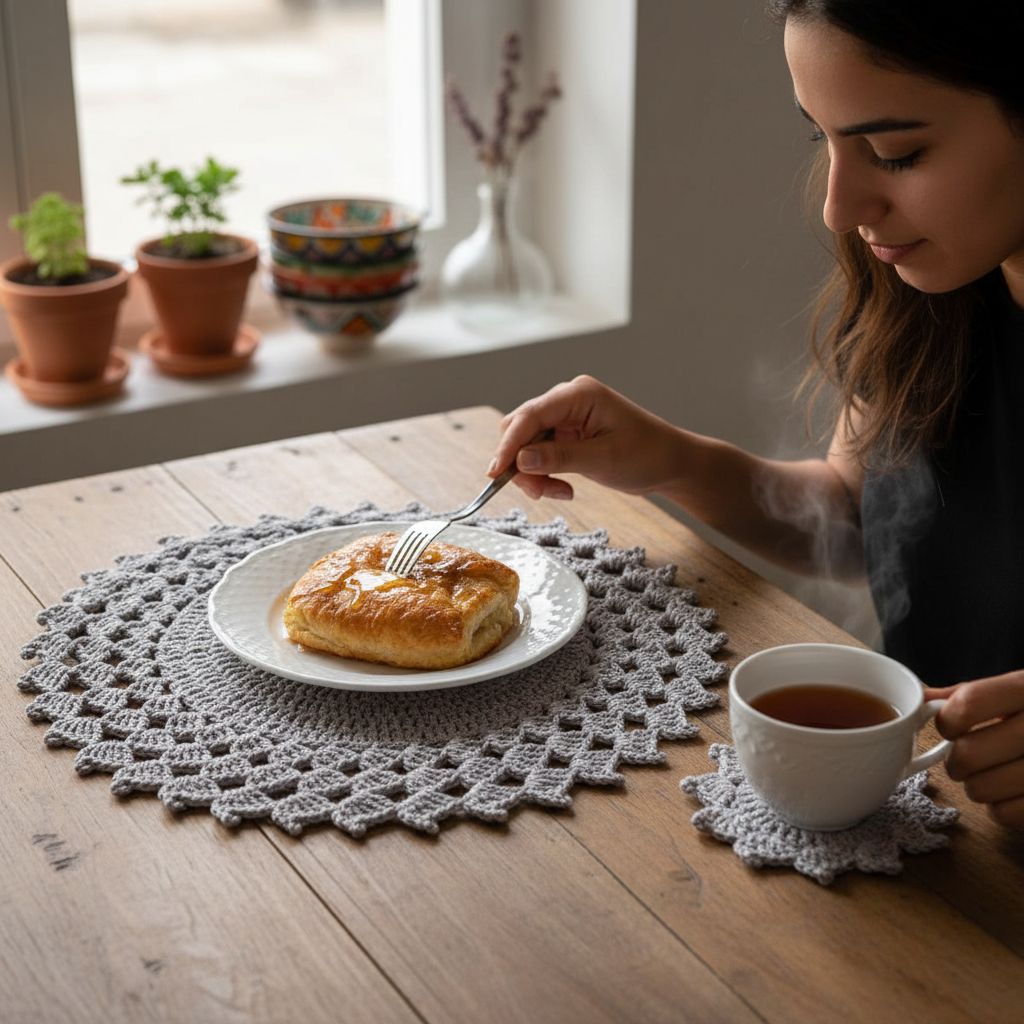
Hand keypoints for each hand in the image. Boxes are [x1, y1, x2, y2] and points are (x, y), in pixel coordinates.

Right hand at [488, 375, 685, 500]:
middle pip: (521, 428)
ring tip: (556, 493)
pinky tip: (562, 489)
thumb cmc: (648, 455)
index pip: (530, 416)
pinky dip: (544, 473)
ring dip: (533, 472)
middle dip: (520, 462)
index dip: (508, 445)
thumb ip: (559, 458)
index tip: (495, 473)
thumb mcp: (603, 459)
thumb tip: (519, 460)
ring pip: (527, 443)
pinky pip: (540, 453)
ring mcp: (567, 417)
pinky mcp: (568, 434)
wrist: (672, 464)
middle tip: (537, 493)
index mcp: (579, 395)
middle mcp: (568, 400)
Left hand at [925, 670, 1023, 826]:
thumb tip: (917, 696)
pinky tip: (1015, 791)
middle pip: (968, 754)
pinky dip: (1002, 807)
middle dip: (958, 760)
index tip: (953, 726)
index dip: (948, 721)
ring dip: (978, 785)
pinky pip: (1005, 814)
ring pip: (981, 789)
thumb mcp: (1016, 693)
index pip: (967, 704)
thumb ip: (968, 695)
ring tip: (995, 773)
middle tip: (970, 757)